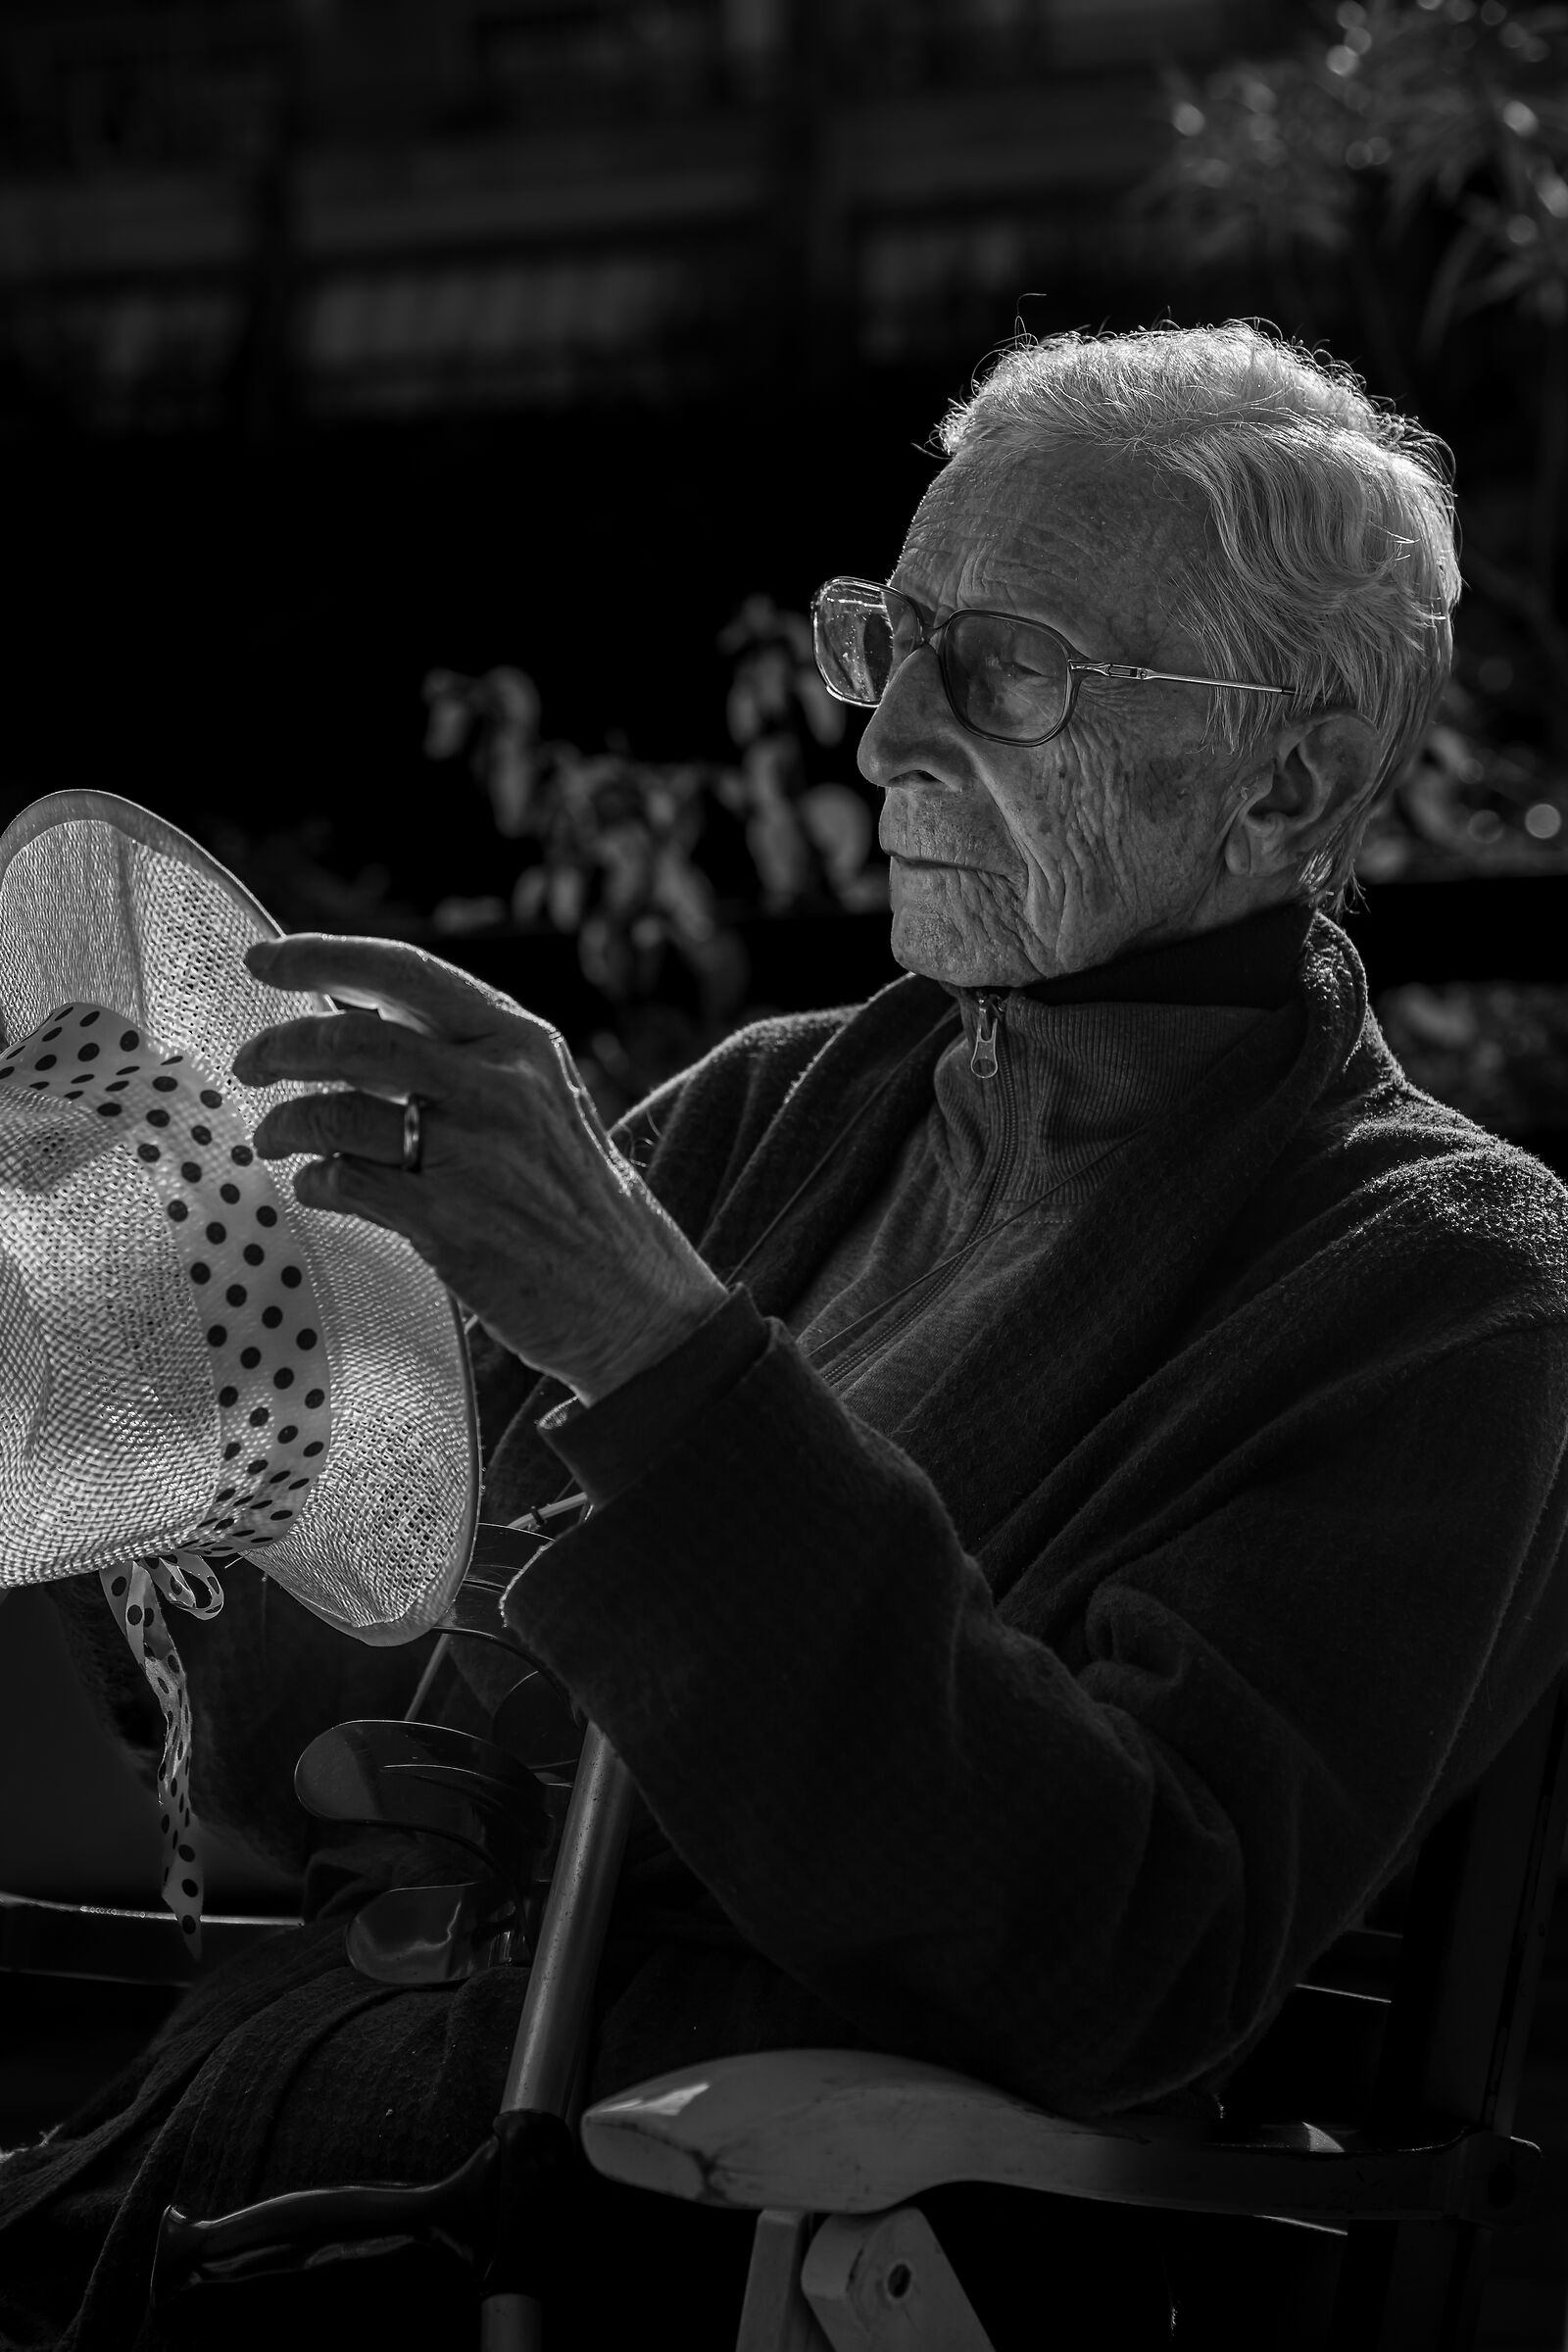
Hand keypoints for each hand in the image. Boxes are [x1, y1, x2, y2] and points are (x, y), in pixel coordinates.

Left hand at [232, 934, 728, 1403]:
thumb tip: (343, 1022)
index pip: (406, 971)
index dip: (323, 956)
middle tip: (249, 1063)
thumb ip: (459, 1057)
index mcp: (522, 1041)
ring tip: (274, 1136)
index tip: (265, 959)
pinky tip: (317, 1185)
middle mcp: (502, 1086)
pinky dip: (315, 1180)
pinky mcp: (450, 1224)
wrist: (633, 1297)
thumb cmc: (571, 1196)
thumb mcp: (538, 1098)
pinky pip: (346, 1182)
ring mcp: (476, 1156)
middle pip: (355, 1038)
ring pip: (338, 1113)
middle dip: (282, 1046)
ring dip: (285, 1122)